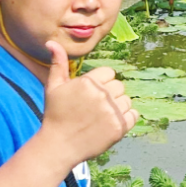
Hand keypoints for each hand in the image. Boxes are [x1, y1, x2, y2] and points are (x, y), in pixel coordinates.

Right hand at [39, 42, 136, 166]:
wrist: (59, 145)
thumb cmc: (55, 115)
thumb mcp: (54, 87)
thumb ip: (58, 63)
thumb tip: (51, 41)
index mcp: (88, 82)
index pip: (110, 73)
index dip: (102, 82)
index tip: (91, 94)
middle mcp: (102, 95)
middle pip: (119, 86)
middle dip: (110, 94)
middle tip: (95, 107)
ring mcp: (112, 112)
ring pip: (127, 100)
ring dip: (118, 106)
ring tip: (101, 116)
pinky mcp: (119, 127)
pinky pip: (134, 115)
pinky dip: (127, 118)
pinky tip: (112, 122)